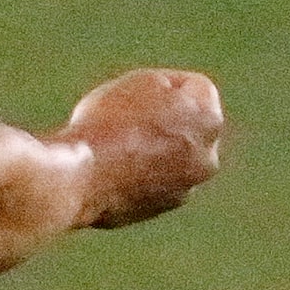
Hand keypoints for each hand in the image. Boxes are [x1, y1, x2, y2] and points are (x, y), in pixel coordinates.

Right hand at [57, 68, 224, 228]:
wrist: (80, 178)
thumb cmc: (109, 123)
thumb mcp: (140, 82)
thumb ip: (169, 90)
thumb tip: (173, 104)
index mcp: (208, 121)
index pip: (194, 87)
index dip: (161, 80)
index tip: (132, 90)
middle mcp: (206, 158)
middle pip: (187, 125)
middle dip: (163, 118)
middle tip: (124, 115)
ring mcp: (184, 188)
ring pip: (171, 158)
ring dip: (151, 148)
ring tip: (112, 143)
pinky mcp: (159, 208)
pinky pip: (151, 183)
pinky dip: (135, 174)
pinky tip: (107, 167)